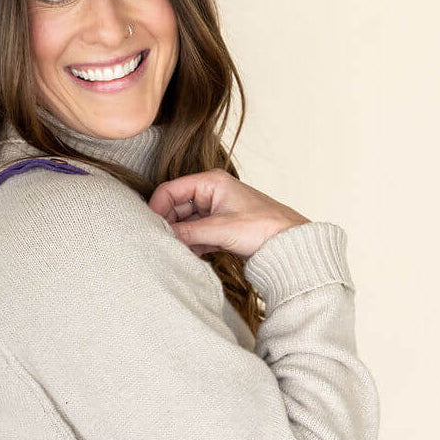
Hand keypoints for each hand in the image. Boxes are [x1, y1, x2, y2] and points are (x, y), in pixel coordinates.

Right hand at [148, 168, 309, 258]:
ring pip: (185, 223)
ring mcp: (215, 212)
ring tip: (173, 251)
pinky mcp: (220, 229)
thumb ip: (188, 232)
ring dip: (179, 237)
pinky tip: (188, 256)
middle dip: (168, 225)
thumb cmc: (264, 228)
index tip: (149, 228)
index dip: (157, 208)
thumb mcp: (220, 230)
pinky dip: (191, 245)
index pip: (171, 190)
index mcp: (211, 182)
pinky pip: (196, 235)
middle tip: (159, 243)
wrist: (289, 246)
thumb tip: (163, 235)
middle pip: (176, 207)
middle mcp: (211, 193)